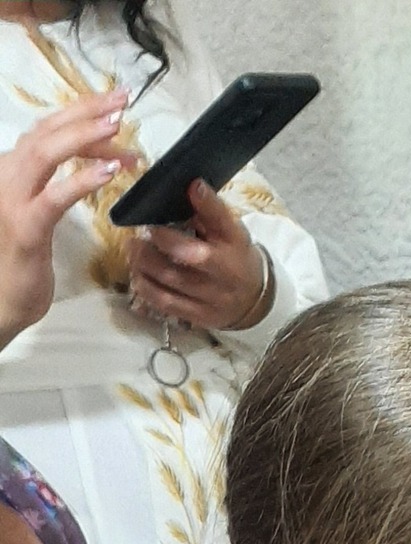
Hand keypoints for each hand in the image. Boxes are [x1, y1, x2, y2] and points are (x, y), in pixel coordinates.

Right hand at [0, 93, 133, 349]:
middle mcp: (8, 175)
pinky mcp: (26, 228)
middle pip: (48, 131)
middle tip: (124, 101)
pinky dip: (83, 180)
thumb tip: (91, 162)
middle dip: (87, 112)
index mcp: (12, 170)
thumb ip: (53, 186)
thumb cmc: (23, 260)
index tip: (113, 105)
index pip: (47, 130)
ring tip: (120, 129)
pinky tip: (110, 172)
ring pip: (47, 153)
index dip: (80, 113)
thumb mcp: (38, 213)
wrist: (2, 300)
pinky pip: (56, 196)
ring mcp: (13, 199)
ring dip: (87, 136)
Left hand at [126, 178, 271, 331]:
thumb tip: (190, 185)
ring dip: (144, 262)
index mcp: (234, 246)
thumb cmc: (235, 257)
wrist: (253, 301)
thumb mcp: (231, 232)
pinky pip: (166, 303)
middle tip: (141, 231)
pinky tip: (138, 275)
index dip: (207, 204)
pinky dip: (146, 288)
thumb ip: (211, 212)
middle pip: (190, 255)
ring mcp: (211, 298)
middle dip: (161, 239)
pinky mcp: (199, 316)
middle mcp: (224, 273)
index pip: (222, 221)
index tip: (192, 186)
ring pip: (171, 280)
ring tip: (133, 249)